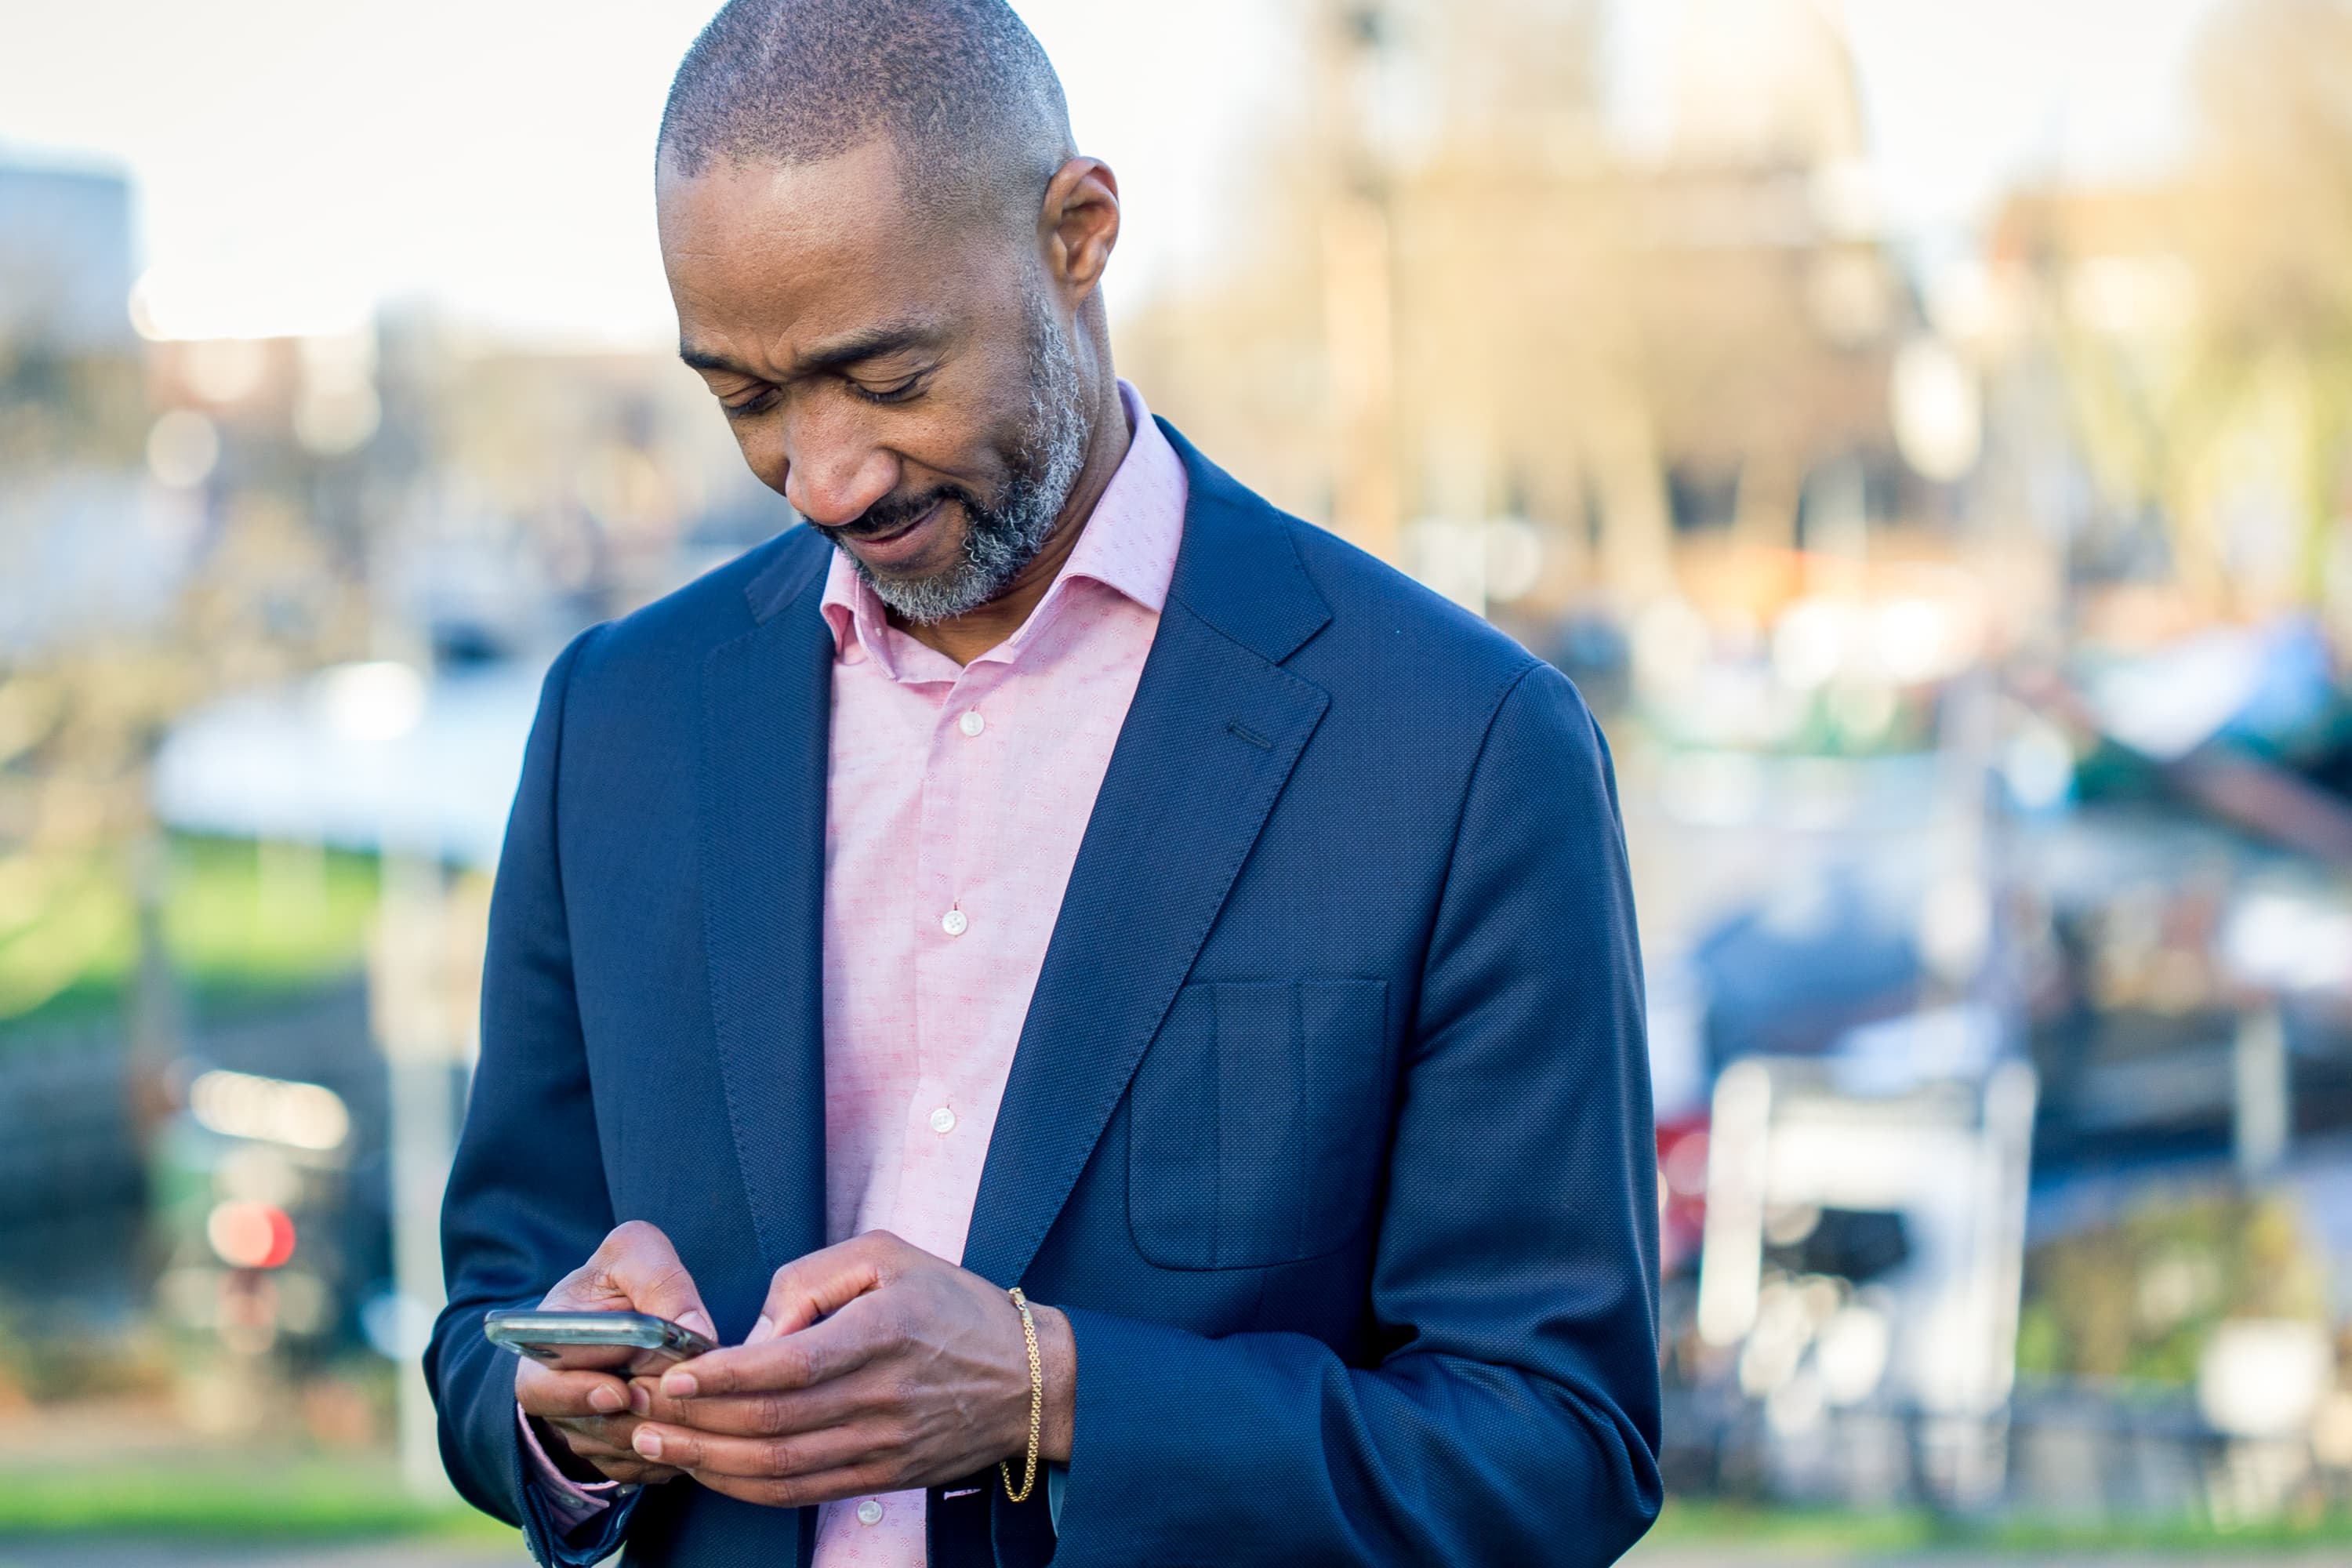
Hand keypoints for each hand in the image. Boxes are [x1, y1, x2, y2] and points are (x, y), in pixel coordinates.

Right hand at [513, 1220, 716, 1485]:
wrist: (621, 1311)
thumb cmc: (621, 1279)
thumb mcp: (632, 1254)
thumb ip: (657, 1279)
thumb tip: (695, 1329)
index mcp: (542, 1351)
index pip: (543, 1389)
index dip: (580, 1394)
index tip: (618, 1392)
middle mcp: (558, 1401)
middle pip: (594, 1431)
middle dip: (639, 1416)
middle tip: (673, 1399)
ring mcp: (586, 1433)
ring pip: (626, 1452)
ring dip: (664, 1433)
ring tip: (696, 1408)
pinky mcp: (619, 1455)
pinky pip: (646, 1469)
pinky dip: (674, 1452)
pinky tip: (699, 1427)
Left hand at [619, 1231, 1075, 1508]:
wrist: (1030, 1380)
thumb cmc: (954, 1305)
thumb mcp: (889, 1255)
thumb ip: (812, 1278)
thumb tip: (756, 1333)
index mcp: (882, 1332)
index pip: (789, 1365)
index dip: (722, 1374)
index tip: (675, 1373)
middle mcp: (881, 1396)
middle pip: (772, 1424)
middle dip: (696, 1423)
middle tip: (643, 1412)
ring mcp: (883, 1445)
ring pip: (779, 1468)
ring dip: (710, 1461)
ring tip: (660, 1445)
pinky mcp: (883, 1477)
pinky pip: (802, 1494)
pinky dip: (747, 1488)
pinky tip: (711, 1471)